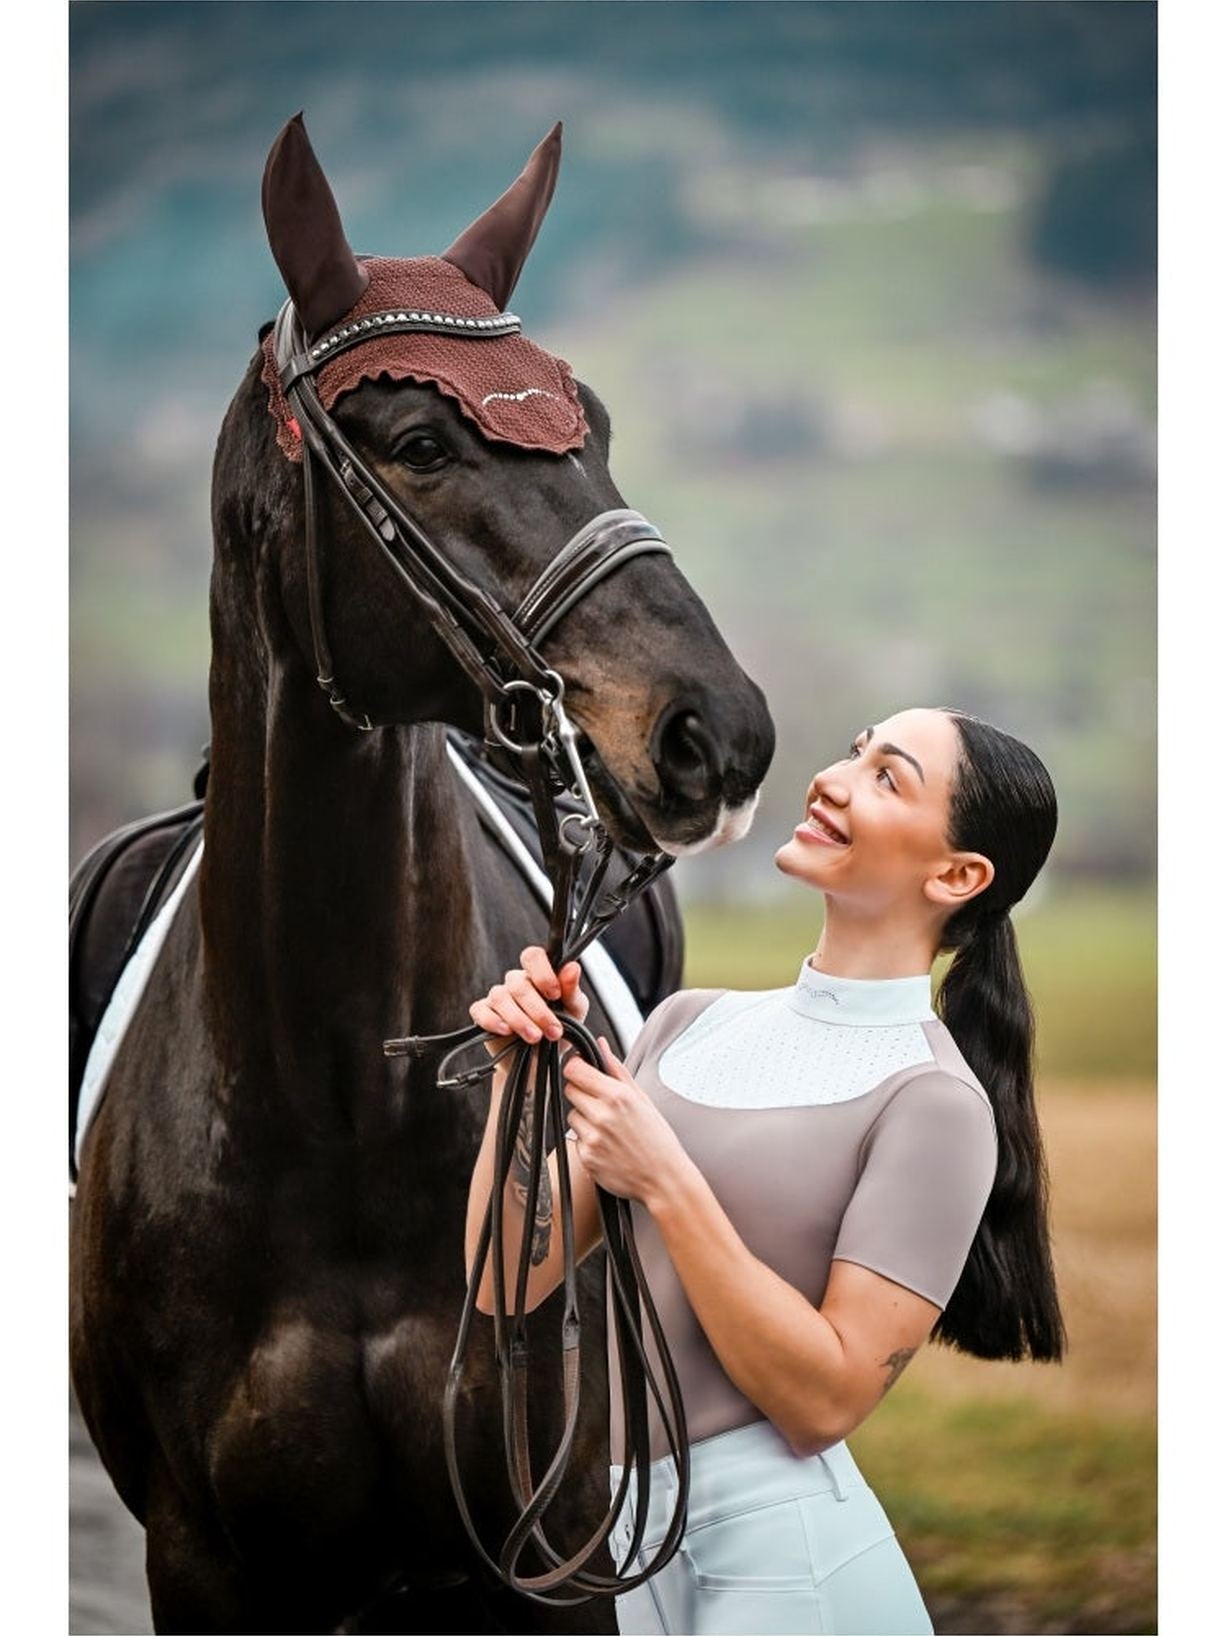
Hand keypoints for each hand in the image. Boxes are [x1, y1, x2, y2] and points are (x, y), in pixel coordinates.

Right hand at [469, 945, 589, 1059]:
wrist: (542, 1061)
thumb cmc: (559, 1029)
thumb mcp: (574, 1011)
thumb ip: (572, 989)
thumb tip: (572, 967)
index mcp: (537, 975)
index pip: (533, 956)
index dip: (542, 972)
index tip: (555, 994)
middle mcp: (515, 982)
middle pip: (519, 984)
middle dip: (538, 1010)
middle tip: (553, 1031)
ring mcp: (497, 996)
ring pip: (501, 997)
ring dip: (520, 1019)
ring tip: (535, 1037)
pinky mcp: (482, 1014)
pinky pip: (480, 1010)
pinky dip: (493, 1020)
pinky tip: (507, 1031)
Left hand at [562, 1036, 689, 1204]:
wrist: (664, 1178)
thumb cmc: (657, 1138)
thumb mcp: (642, 1099)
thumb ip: (617, 1070)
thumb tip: (601, 1044)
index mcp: (618, 1096)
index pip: (574, 1070)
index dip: (575, 1068)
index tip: (582, 1072)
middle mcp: (602, 1116)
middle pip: (570, 1090)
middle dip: (582, 1092)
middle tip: (601, 1103)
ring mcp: (593, 1138)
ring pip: (571, 1115)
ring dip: (584, 1117)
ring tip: (608, 1128)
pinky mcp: (587, 1157)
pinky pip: (576, 1139)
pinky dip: (588, 1140)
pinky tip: (608, 1145)